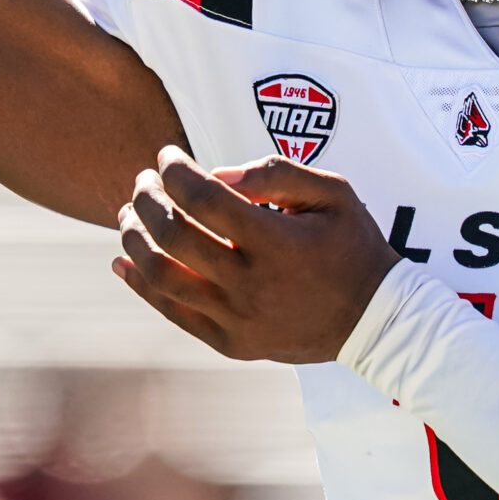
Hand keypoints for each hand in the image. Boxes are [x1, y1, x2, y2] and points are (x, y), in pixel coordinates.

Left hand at [113, 146, 401, 363]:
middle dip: (147, 199)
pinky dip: (140, 285)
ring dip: (135, 240)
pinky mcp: (231, 344)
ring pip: (162, 277)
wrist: (375, 321)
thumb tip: (217, 173)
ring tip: (128, 215)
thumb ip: (278, 173)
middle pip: (173, 235)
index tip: (168, 155)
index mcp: (277, 242)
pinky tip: (122, 261)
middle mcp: (252, 284)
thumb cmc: (353, 247)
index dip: (175, 171)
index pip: (203, 198)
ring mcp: (239, 320)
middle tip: (143, 180)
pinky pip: (172, 313)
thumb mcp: (333, 194)